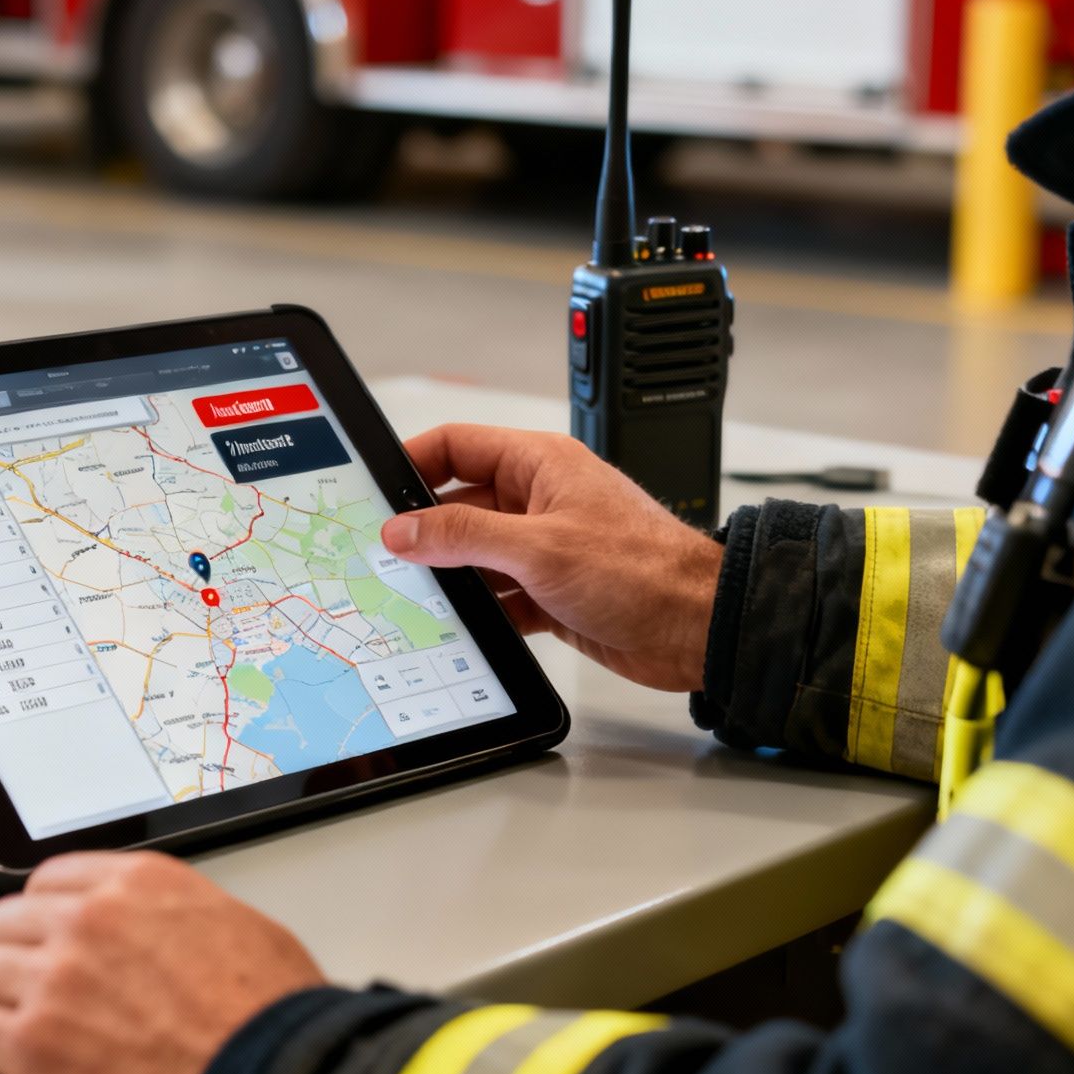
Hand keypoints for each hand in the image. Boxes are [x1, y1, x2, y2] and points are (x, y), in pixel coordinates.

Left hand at [0, 852, 326, 1073]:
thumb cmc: (270, 1016)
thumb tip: (151, 930)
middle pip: (6, 921)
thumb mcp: (235, 926)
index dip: (47, 914)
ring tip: (11, 1021)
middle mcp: (90, 921)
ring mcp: (56, 981)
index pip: (52, 879)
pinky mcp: (34, 1045)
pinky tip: (7, 1057)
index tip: (47, 935)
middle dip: (15, 954)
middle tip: (28, 983)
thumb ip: (172, 915)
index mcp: (139, 883)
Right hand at [383, 424, 722, 691]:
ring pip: (476, 554)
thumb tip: (404, 529)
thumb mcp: (539, 547)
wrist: (699, 628)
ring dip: (450, 575)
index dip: (412, 462)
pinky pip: (498, 595)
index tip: (374, 491)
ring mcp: (545, 548)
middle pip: (459, 504)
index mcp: (540, 465)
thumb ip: (464, 535)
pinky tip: (458, 626)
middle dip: (424, 530)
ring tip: (412, 593)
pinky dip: (479, 611)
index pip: (458, 445)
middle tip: (381, 552)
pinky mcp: (552, 592)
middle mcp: (540, 500)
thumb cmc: (644, 571)